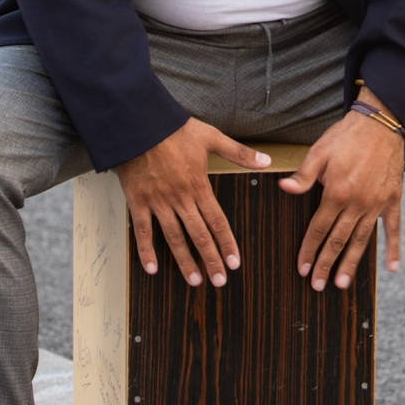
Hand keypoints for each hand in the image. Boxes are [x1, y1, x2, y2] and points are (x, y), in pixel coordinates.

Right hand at [115, 119, 270, 286]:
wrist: (139, 123)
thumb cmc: (175, 129)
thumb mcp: (211, 137)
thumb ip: (239, 153)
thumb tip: (266, 161)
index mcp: (199, 185)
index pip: (217, 221)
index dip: (227, 244)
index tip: (234, 263)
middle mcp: (180, 198)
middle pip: (198, 235)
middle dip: (210, 260)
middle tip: (219, 280)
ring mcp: (158, 202)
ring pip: (173, 238)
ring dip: (184, 261)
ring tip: (194, 280)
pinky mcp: (138, 201)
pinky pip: (142, 231)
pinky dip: (146, 251)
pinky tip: (152, 269)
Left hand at [278, 89, 403, 290]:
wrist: (380, 123)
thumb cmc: (346, 136)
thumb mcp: (319, 152)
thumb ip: (303, 176)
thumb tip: (284, 190)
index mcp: (336, 193)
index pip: (318, 229)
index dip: (309, 251)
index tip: (303, 269)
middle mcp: (357, 203)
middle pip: (338, 241)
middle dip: (326, 265)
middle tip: (318, 286)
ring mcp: (376, 203)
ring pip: (362, 240)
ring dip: (351, 263)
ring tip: (343, 283)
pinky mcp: (392, 199)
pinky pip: (393, 228)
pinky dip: (393, 248)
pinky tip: (392, 268)